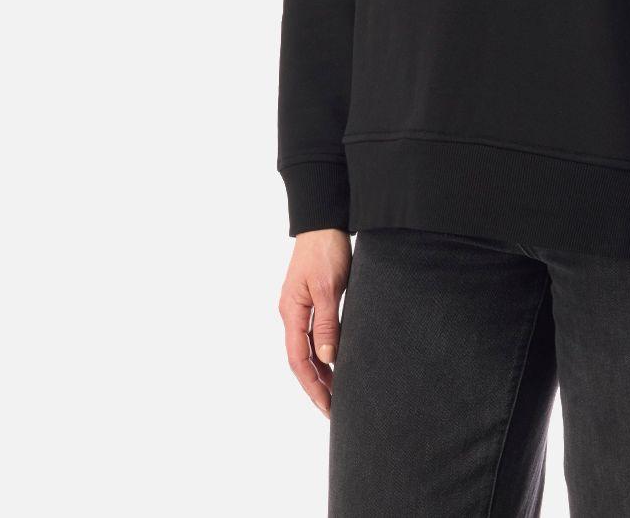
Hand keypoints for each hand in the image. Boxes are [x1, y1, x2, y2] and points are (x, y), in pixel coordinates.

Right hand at [279, 228, 351, 418]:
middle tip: (335, 409)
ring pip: (307, 348)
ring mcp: (300, 306)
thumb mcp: (328, 286)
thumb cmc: (325, 249)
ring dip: (321, 371)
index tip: (327, 406)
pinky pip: (314, 334)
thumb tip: (327, 358)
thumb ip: (327, 322)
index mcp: (291, 312)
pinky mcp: (311, 299)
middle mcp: (292, 313)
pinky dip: (324, 352)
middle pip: (301, 359)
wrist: (324, 220)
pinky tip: (336, 361)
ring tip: (338, 393)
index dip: (312, 385)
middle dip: (316, 385)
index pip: (298, 360)